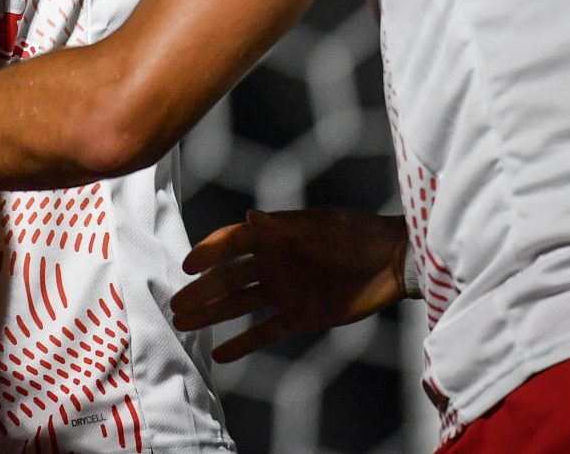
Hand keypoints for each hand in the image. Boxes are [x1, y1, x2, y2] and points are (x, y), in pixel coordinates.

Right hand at [169, 208, 409, 361]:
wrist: (394, 261)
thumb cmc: (357, 234)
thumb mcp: (321, 225)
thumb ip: (285, 226)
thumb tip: (250, 217)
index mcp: (273, 236)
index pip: (231, 242)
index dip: (208, 252)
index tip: (188, 265)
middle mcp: (271, 264)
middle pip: (227, 278)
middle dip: (201, 291)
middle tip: (175, 304)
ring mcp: (283, 292)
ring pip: (238, 305)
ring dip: (211, 314)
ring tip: (183, 324)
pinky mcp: (300, 317)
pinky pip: (264, 332)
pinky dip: (242, 343)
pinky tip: (219, 354)